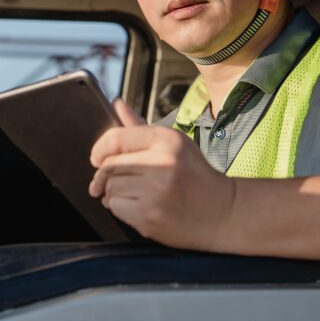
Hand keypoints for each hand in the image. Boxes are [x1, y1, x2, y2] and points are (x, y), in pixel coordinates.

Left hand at [88, 99, 236, 249]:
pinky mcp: (151, 216)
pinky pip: (115, 208)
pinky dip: (118, 208)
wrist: (223, 213)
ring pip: (110, 188)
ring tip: (132, 194)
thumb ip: (139, 127)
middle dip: (104, 174)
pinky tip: (136, 206)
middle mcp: (161, 163)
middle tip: (108, 180)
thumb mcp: (172, 144)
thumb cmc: (194, 176)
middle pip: (108, 165)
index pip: (115, 138)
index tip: (96, 158)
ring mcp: (156, 192)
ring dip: (112, 193)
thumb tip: (116, 103)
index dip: (99, 149)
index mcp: (166, 140)